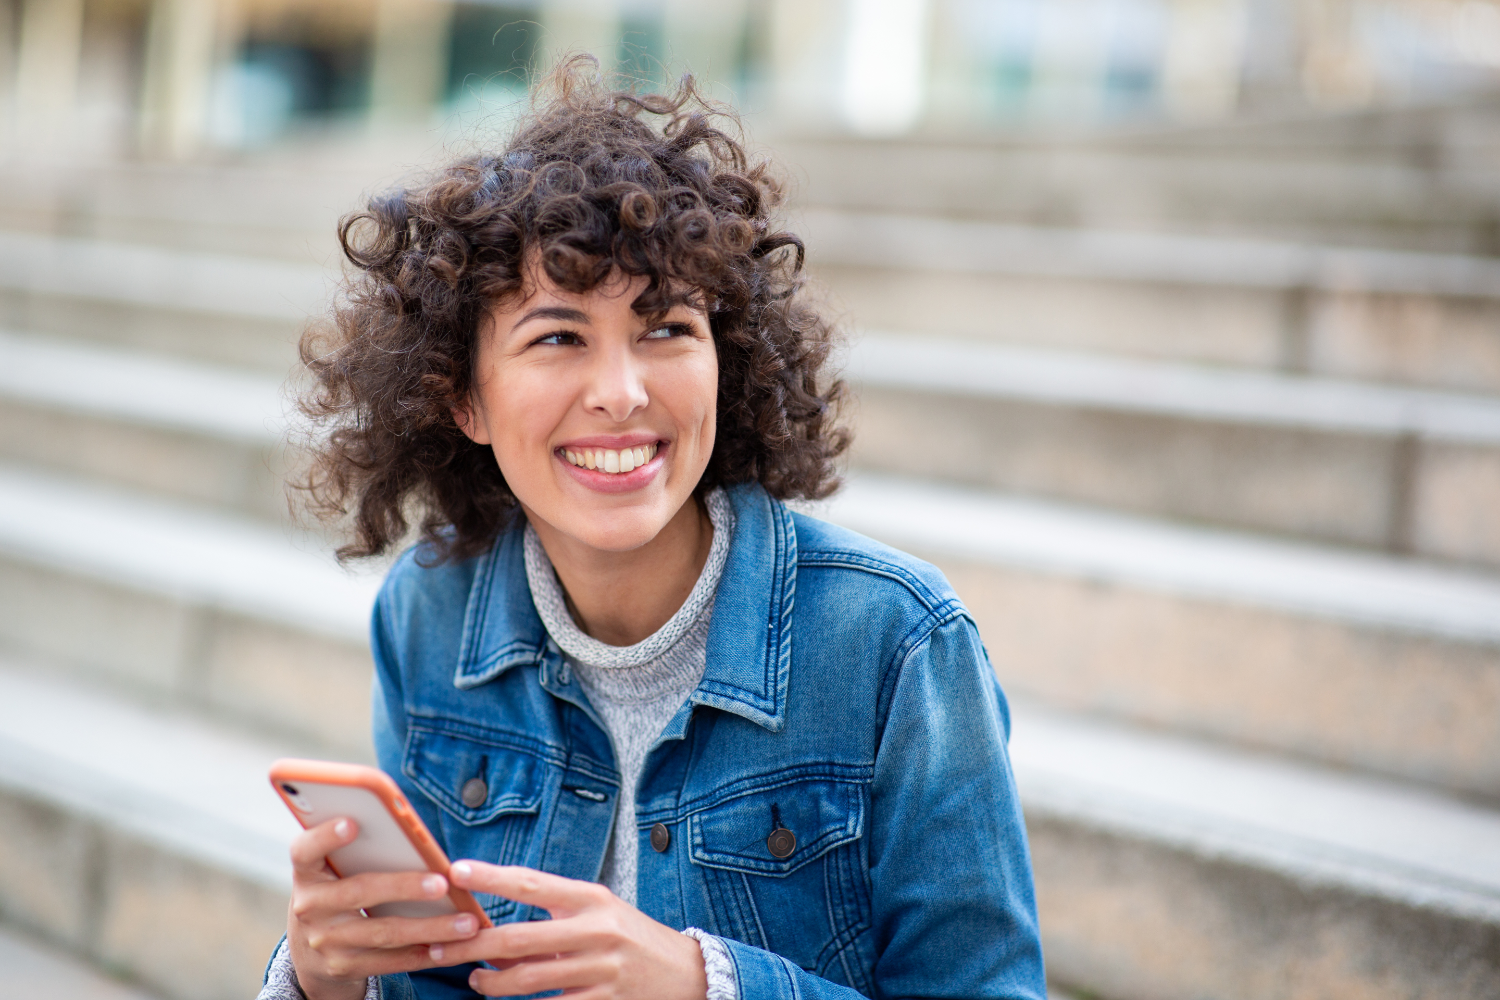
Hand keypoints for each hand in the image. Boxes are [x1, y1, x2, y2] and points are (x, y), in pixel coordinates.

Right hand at [286, 818, 483, 999]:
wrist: (310, 952)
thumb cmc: (336, 892)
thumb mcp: (332, 870)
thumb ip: (358, 851)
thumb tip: (412, 836)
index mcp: (307, 873)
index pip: (305, 850)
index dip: (325, 836)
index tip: (351, 823)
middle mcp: (309, 907)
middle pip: (360, 891)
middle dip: (405, 886)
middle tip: (442, 882)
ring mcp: (325, 941)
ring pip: (385, 932)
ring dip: (430, 927)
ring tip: (467, 921)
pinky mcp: (344, 968)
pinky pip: (392, 961)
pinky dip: (426, 953)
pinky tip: (453, 946)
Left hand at [430, 861, 708, 999]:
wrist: (686, 974)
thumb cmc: (630, 938)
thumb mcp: (599, 912)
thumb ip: (555, 914)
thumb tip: (494, 926)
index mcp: (592, 898)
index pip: (531, 882)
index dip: (491, 877)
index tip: (455, 870)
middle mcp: (596, 930)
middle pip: (518, 937)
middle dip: (472, 944)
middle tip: (441, 946)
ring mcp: (601, 970)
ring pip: (528, 979)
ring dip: (492, 982)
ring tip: (477, 980)